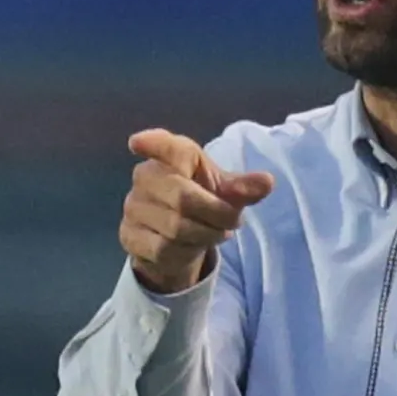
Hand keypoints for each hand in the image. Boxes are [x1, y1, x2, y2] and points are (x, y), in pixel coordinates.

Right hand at [120, 130, 273, 293]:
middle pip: (182, 197)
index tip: (137, 143)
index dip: (153, 144)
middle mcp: (146, 176)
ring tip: (215, 233)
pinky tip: (191, 247)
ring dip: (205, 235)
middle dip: (216, 214)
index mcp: (173, 156)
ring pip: (175, 227)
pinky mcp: (129, 234)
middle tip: (233, 222)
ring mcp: (134, 206)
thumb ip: (243, 187)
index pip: (165, 147)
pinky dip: (186, 252)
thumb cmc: (203, 202)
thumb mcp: (226, 193)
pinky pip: (162, 248)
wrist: (176, 239)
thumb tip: (267, 183)